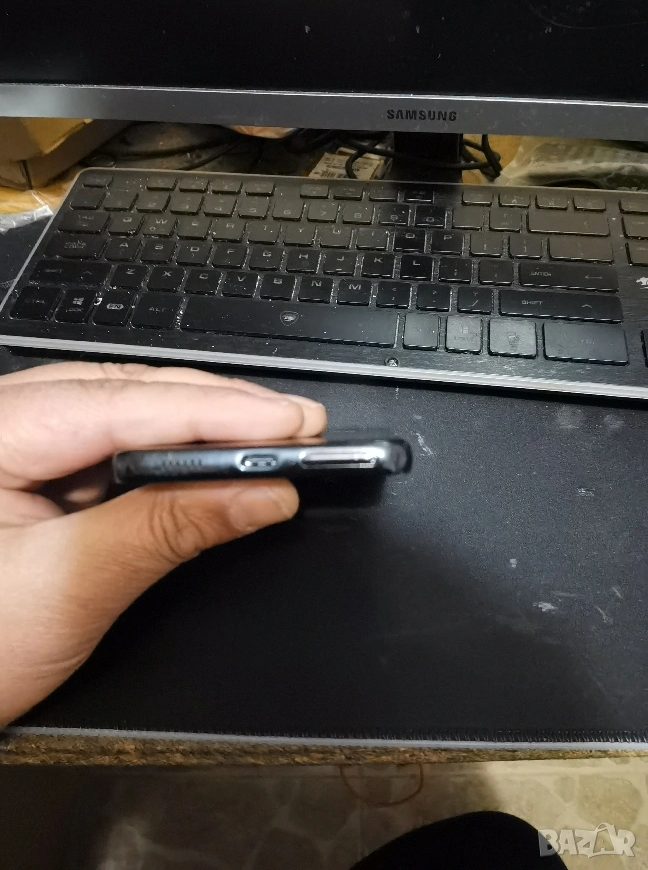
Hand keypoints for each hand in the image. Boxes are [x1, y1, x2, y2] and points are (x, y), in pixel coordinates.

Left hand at [0, 361, 325, 725]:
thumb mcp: (71, 588)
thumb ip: (168, 530)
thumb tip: (259, 495)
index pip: (124, 404)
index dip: (217, 411)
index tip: (291, 424)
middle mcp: (5, 419)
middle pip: (130, 391)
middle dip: (220, 408)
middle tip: (299, 428)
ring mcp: (21, 438)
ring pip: (129, 408)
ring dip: (203, 424)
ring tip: (271, 438)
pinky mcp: (38, 464)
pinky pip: (117, 439)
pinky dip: (174, 449)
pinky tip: (215, 455)